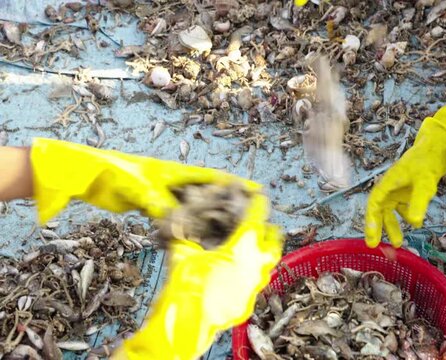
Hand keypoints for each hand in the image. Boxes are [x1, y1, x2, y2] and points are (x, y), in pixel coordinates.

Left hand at [30, 138, 258, 223]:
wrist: (89, 175)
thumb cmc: (117, 174)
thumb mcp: (143, 190)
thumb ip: (163, 206)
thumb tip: (181, 226)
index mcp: (177, 171)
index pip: (213, 177)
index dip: (235, 184)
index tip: (256, 190)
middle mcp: (174, 181)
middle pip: (207, 192)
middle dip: (226, 202)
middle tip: (246, 214)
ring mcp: (163, 192)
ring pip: (192, 206)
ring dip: (205, 216)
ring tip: (225, 229)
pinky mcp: (152, 203)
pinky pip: (175, 215)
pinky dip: (185, 225)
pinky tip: (193, 236)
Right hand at [112, 193, 282, 359]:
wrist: (184, 324)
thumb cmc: (185, 285)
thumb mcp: (182, 253)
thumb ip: (183, 234)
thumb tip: (175, 218)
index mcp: (243, 246)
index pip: (256, 215)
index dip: (257, 202)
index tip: (258, 194)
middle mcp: (257, 264)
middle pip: (273, 238)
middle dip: (266, 229)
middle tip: (256, 224)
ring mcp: (256, 286)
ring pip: (268, 262)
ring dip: (259, 252)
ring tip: (246, 248)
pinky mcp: (249, 302)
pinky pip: (255, 283)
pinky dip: (248, 275)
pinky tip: (234, 274)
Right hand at [364, 88, 445, 247]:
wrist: (438, 149)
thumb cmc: (427, 162)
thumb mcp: (424, 183)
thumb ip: (418, 202)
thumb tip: (415, 223)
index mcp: (388, 183)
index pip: (374, 203)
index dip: (371, 221)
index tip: (371, 237)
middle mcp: (390, 188)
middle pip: (379, 210)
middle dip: (377, 227)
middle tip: (374, 245)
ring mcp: (398, 190)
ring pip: (390, 211)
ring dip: (392, 226)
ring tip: (398, 242)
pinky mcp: (407, 192)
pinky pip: (401, 208)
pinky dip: (404, 218)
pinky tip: (414, 224)